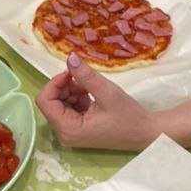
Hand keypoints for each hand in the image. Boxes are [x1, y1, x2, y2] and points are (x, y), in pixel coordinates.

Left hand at [36, 54, 160, 150]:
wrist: (145, 133)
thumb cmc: (128, 116)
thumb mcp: (107, 92)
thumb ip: (86, 75)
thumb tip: (70, 57)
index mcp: (67, 129)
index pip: (44, 101)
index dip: (54, 83)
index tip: (72, 73)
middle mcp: (64, 134)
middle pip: (50, 103)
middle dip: (65, 87)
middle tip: (84, 80)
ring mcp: (70, 133)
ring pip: (59, 104)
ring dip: (72, 91)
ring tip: (91, 89)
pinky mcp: (78, 130)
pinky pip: (69, 109)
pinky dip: (77, 98)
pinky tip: (92, 96)